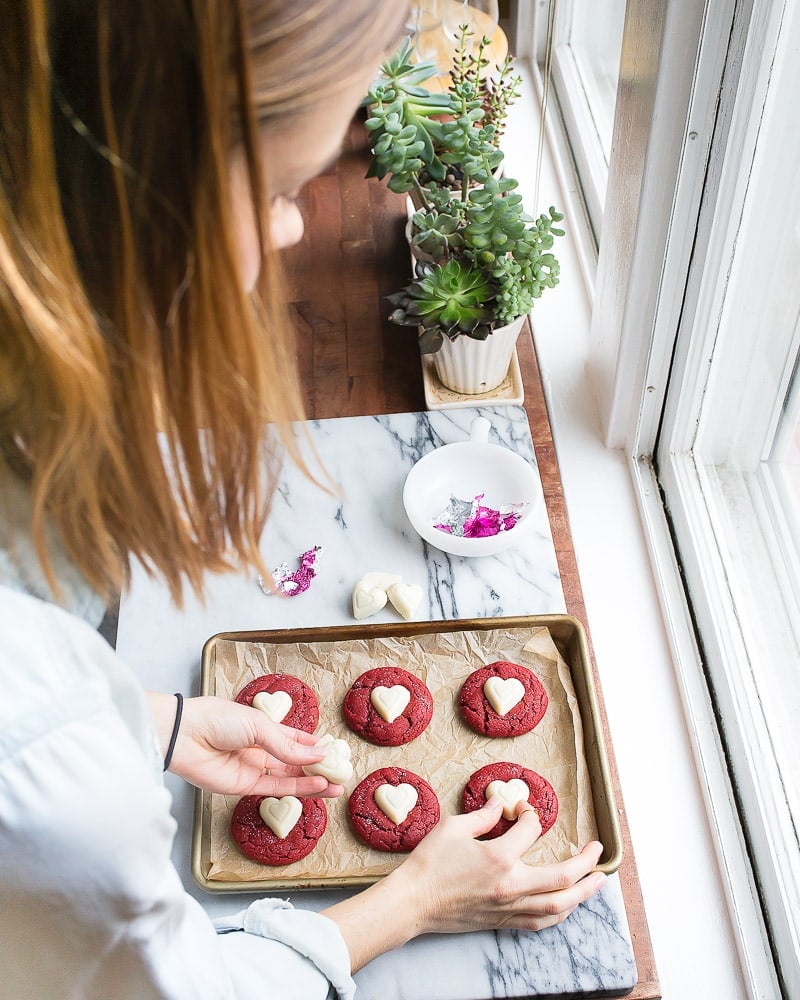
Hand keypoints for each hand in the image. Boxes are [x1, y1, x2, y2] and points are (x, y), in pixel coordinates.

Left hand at [148, 693, 341, 798]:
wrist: (185, 736)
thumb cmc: (218, 719)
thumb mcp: (259, 725)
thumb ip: (287, 745)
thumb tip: (316, 754)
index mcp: (262, 727)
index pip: (293, 738)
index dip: (313, 745)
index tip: (334, 750)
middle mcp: (259, 749)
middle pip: (294, 760)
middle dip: (317, 767)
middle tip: (341, 772)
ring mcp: (253, 768)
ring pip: (290, 777)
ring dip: (314, 782)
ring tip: (337, 785)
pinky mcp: (244, 786)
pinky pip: (276, 788)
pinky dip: (298, 788)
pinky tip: (318, 787)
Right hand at [394, 798, 605, 934]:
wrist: (413, 903)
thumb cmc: (429, 864)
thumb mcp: (453, 828)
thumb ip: (484, 815)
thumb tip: (503, 804)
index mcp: (499, 857)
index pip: (531, 830)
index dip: (532, 814)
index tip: (524, 808)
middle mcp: (511, 885)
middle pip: (563, 877)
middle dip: (587, 863)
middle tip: (598, 850)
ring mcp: (509, 907)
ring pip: (559, 906)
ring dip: (583, 893)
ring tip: (597, 881)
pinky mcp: (503, 922)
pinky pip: (541, 922)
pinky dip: (560, 913)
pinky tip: (568, 906)